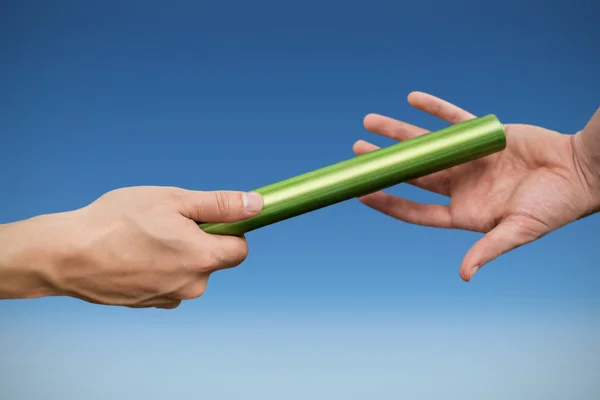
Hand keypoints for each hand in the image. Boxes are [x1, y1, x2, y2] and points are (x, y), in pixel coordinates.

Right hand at [0, 186, 262, 307]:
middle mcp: (192, 286)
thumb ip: (220, 204)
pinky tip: (134, 254)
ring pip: (189, 270)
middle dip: (199, 240)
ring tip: (145, 238)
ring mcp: (170, 298)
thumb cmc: (118, 222)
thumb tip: (257, 205)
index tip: (210, 217)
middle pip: (213, 259)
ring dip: (177, 254)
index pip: (240, 249)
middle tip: (167, 222)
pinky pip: (168, 282)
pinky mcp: (150, 304)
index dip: (229, 230)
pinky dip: (159, 268)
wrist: (67, 255)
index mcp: (203, 259)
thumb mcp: (174, 201)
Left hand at [353, 92, 599, 280]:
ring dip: (398, 133)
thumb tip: (465, 275)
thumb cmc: (555, 207)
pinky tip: (411, 98)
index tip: (359, 192)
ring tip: (369, 121)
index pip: (414, 208)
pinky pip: (453, 119)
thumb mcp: (519, 231)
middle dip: (384, 162)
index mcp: (463, 212)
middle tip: (356, 151)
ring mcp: (468, 159)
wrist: (582, 173)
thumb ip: (489, 249)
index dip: (386, 201)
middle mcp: (460, 185)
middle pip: (412, 173)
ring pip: (425, 144)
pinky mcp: (483, 135)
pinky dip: (434, 109)